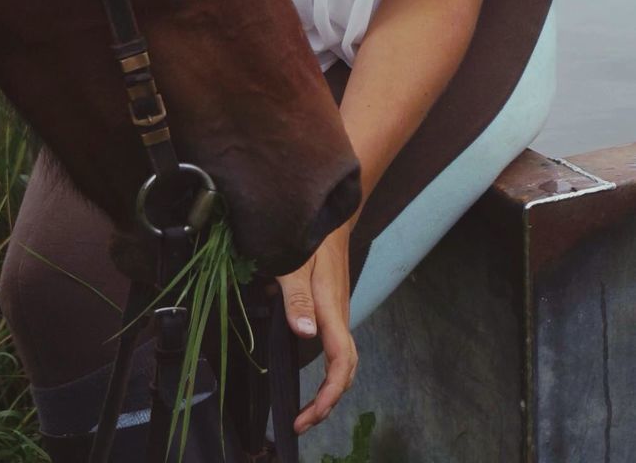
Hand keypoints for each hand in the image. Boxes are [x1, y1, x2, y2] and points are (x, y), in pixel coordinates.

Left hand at [276, 220, 357, 433]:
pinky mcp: (334, 311)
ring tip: (307, 410)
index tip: (309, 416)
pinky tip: (311, 378)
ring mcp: (339, 314)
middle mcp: (340, 317)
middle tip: (302, 423)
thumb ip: (297, 298)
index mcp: (331, 309)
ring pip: (344, 361)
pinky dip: (329, 372)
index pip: (340, 362)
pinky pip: (338, 349)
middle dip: (327, 402)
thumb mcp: (295, 263)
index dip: (329, 394)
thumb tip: (305, 335)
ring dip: (328, 389)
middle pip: (346, 370)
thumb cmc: (311, 238)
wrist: (331, 218)